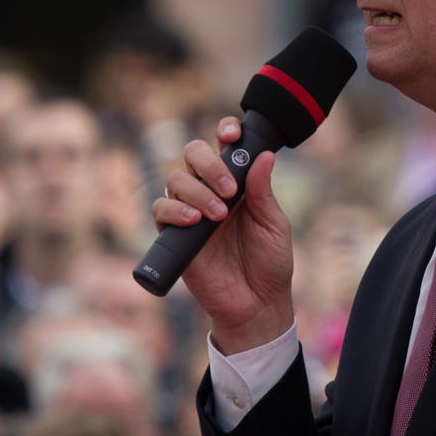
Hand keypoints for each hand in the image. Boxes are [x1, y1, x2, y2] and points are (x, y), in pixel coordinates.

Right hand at [153, 117, 294, 352]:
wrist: (256, 303)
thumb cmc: (270, 263)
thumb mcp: (274, 225)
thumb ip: (264, 191)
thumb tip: (264, 155)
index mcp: (238, 183)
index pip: (224, 146)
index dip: (224, 131)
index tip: (231, 134)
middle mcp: (211, 191)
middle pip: (193, 154)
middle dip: (208, 163)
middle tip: (230, 190)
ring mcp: (190, 211)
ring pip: (175, 179)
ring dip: (196, 190)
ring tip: (218, 214)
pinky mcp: (174, 234)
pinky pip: (160, 210)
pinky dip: (174, 210)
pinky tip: (195, 221)